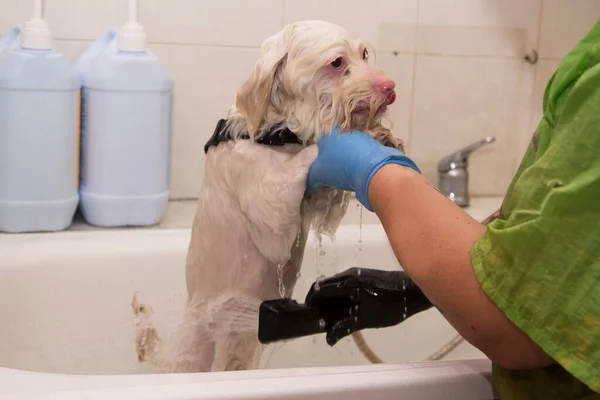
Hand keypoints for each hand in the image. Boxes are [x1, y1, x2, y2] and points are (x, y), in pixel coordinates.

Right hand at [304, 267, 432, 345]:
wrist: (414, 292)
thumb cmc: (390, 306)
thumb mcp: (365, 320)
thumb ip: (344, 327)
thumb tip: (328, 339)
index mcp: (347, 282)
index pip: (319, 289)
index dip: (311, 302)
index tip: (309, 316)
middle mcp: (348, 274)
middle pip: (325, 286)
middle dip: (320, 303)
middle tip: (321, 320)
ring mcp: (356, 273)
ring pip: (334, 286)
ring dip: (330, 300)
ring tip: (332, 318)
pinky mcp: (363, 275)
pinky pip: (344, 285)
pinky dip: (339, 296)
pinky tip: (345, 310)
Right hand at [306, 128, 419, 210]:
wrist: (370, 169)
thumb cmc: (339, 168)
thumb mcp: (318, 175)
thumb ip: (310, 177)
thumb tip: (309, 183)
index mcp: (329, 135)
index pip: (320, 146)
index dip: (320, 159)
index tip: (323, 170)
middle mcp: (345, 132)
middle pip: (336, 146)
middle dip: (335, 158)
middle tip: (335, 172)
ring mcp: (362, 137)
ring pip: (350, 149)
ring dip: (349, 159)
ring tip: (348, 174)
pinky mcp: (375, 145)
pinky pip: (363, 154)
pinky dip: (361, 162)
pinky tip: (360, 172)